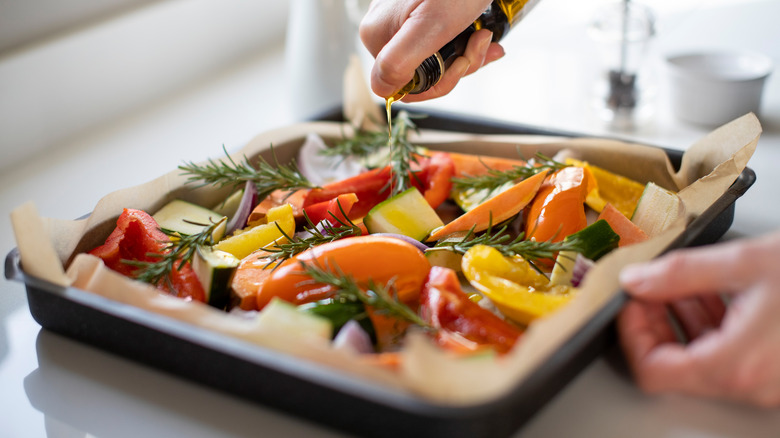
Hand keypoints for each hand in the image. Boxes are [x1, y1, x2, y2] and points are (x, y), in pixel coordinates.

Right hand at [359, 0, 504, 100]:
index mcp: (377, 36)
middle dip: (457, 66)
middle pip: (420, 72)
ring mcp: (401, 20)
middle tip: (480, 44)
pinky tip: (482, 34)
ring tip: (485, 36)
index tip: (461, 63)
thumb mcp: (431, 26)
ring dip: (466, 55)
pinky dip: (465, 43)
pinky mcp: (418, 13)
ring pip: (434, 59)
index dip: (437, 84)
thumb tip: (380, 90)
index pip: (401, 85)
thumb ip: (400, 60)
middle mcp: (383, 29)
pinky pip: (439, 42)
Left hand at [618, 231, 779, 407]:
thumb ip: (682, 274)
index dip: (632, 333)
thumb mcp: (747, 263)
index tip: (630, 301)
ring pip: (706, 361)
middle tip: (651, 288)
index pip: (653, 370)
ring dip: (685, 320)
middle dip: (657, 322)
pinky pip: (736, 356)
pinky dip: (717, 326)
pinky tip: (718, 293)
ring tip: (683, 284)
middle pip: (676, 366)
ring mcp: (773, 382)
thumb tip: (638, 279)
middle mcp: (756, 385)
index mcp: (738, 366)